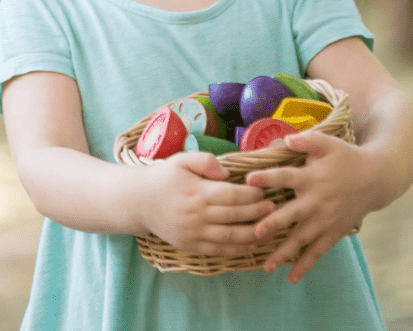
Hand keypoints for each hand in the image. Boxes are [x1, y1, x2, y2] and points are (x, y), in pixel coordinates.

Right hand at [138, 152, 274, 256]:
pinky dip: (237, 250)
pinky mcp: (191, 245)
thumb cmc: (163, 177)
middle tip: (273, 208)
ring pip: (230, 236)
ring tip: (268, 227)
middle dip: (257, 212)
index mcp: (197, 191)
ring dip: (252, 233)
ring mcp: (194, 232)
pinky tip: (250, 245)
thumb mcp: (181, 160)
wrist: (139, 200)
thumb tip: (227, 172)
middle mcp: (197, 213)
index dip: (250, 194)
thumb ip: (204, 161)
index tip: (263, 191)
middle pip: (234, 215)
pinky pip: (218, 250)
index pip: (231, 194)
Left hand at [245, 131, 378, 282]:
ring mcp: (325, 220)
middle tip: (255, 233)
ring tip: (266, 266)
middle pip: (292, 214)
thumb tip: (286, 139)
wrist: (376, 179)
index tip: (248, 179)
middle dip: (273, 224)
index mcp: (312, 177)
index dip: (268, 178)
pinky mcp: (333, 232)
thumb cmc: (346, 157)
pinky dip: (305, 265)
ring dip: (284, 253)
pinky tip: (291, 278)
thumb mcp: (328, 142)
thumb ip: (306, 140)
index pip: (286, 176)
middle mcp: (317, 201)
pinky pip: (318, 252)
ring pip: (302, 239)